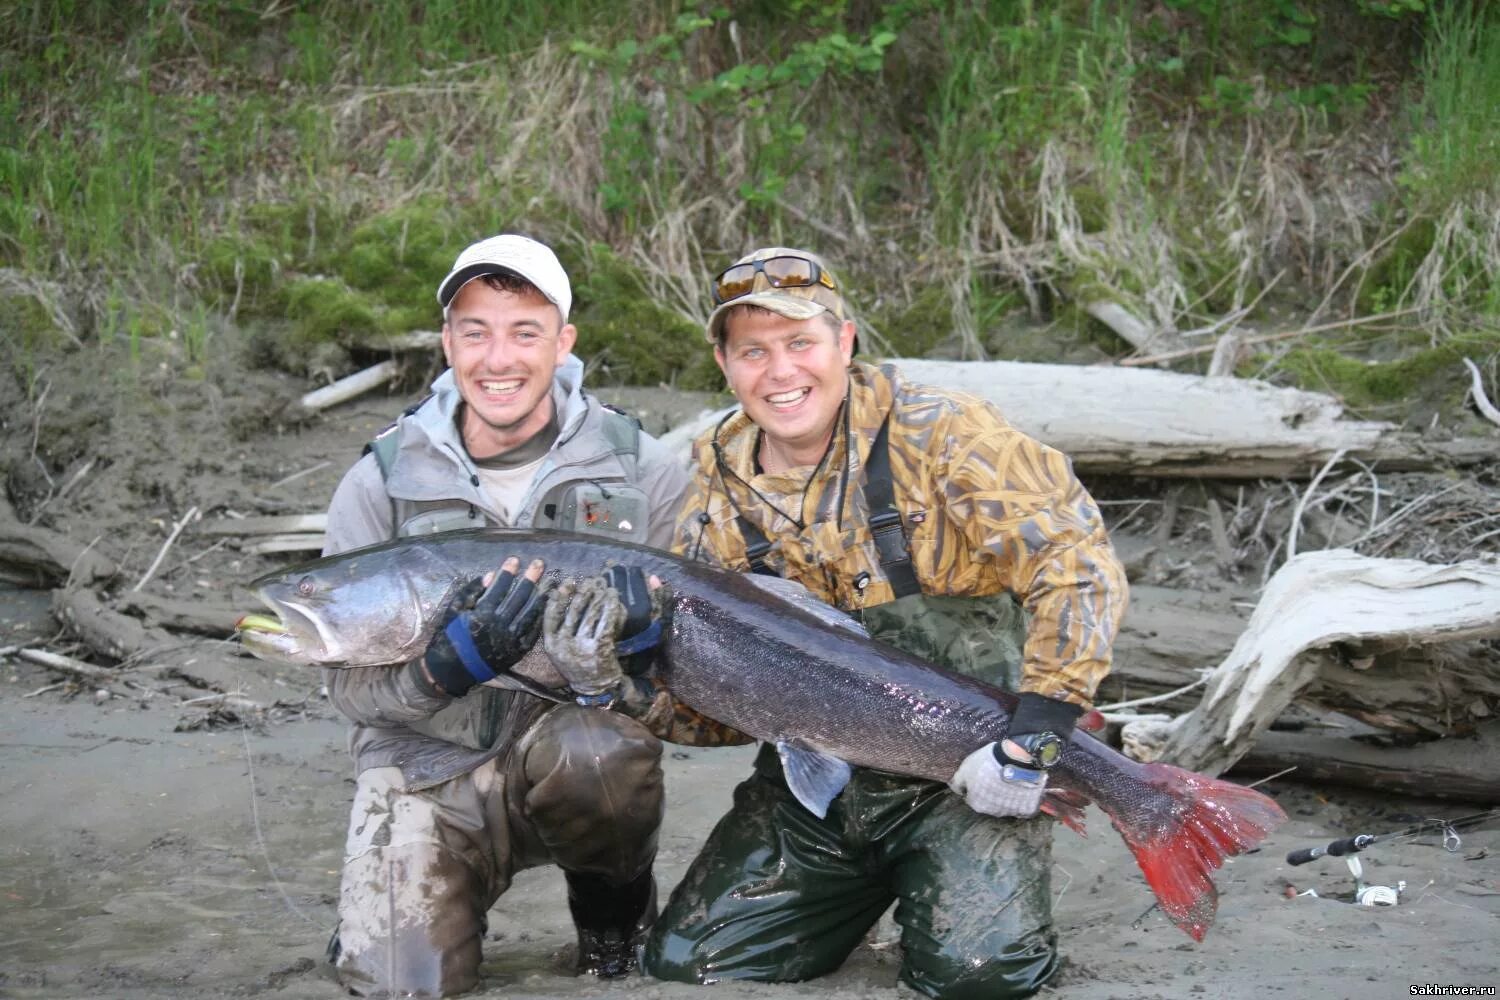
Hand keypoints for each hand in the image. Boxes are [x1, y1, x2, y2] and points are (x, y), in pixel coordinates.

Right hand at [421, 557, 549, 696]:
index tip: (514, 559)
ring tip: (550, 581)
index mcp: (483, 614)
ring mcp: (511, 639)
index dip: (507, 572)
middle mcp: (500, 625)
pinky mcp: (518, 650)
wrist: (454, 669)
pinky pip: (533, 630)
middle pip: (520, 596)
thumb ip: (471, 591)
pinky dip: (540, 616)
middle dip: (530, 578)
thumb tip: (490, 575)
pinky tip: (545, 605)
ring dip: (541, 595)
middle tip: (539, 563)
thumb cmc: (451, 636)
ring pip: (531, 612)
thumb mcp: (454, 610)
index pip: (500, 587)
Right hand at [543, 577, 626, 697]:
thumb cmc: (578, 664)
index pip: (551, 614)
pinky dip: (611, 608)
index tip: (567, 582)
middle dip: (584, 592)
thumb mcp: (561, 649)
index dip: (559, 596)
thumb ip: (560, 628)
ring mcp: (581, 647)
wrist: (595, 687)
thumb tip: (565, 597)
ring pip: (591, 614)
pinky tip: (614, 599)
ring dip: (599, 597)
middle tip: (591, 581)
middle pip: (573, 611)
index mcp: (550, 643)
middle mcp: (563, 645)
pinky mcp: (599, 648)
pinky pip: (606, 622)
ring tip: (604, 587)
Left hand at [949, 742, 1046, 817]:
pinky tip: (1019, 787)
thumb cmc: (988, 763)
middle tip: (994, 778)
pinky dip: (1020, 799)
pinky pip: (1021, 806)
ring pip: (1004, 805)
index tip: (980, 778)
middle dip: (989, 793)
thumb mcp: (965, 769)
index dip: (974, 787)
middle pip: (988, 803)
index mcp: (977, 804)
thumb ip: (958, 782)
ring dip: (1004, 796)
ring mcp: (1010, 811)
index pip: (971, 798)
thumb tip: (956, 789)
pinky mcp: (1026, 809)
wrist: (1016, 758)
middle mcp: (993, 812)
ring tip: (1007, 780)